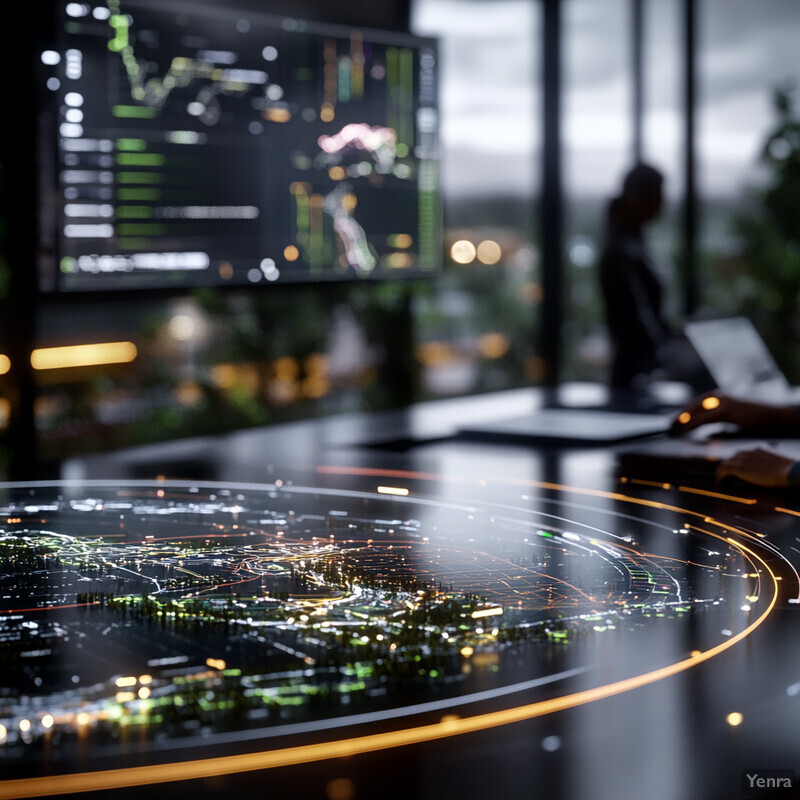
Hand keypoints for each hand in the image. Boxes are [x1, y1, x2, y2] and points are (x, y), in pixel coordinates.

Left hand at [670, 392, 797, 433]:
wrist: (771, 414)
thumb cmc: (751, 417)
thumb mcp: (728, 418)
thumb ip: (714, 420)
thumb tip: (698, 427)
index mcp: (717, 398)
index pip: (695, 405)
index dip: (683, 413)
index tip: (672, 421)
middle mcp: (718, 396)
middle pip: (693, 406)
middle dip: (680, 415)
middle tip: (669, 424)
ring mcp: (722, 401)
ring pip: (698, 410)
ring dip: (685, 419)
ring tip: (675, 427)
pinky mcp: (727, 409)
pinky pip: (706, 417)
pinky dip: (695, 423)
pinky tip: (688, 428)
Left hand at [716, 447, 795, 487]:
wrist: (789, 472)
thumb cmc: (787, 472)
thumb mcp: (776, 466)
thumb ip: (767, 467)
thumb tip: (765, 474)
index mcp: (758, 451)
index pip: (741, 455)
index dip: (736, 464)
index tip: (735, 473)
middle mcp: (749, 452)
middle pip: (732, 458)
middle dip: (728, 468)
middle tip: (727, 479)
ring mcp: (744, 459)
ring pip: (725, 463)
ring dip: (722, 473)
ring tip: (722, 483)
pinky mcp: (740, 467)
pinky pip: (723, 470)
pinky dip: (720, 476)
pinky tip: (721, 484)